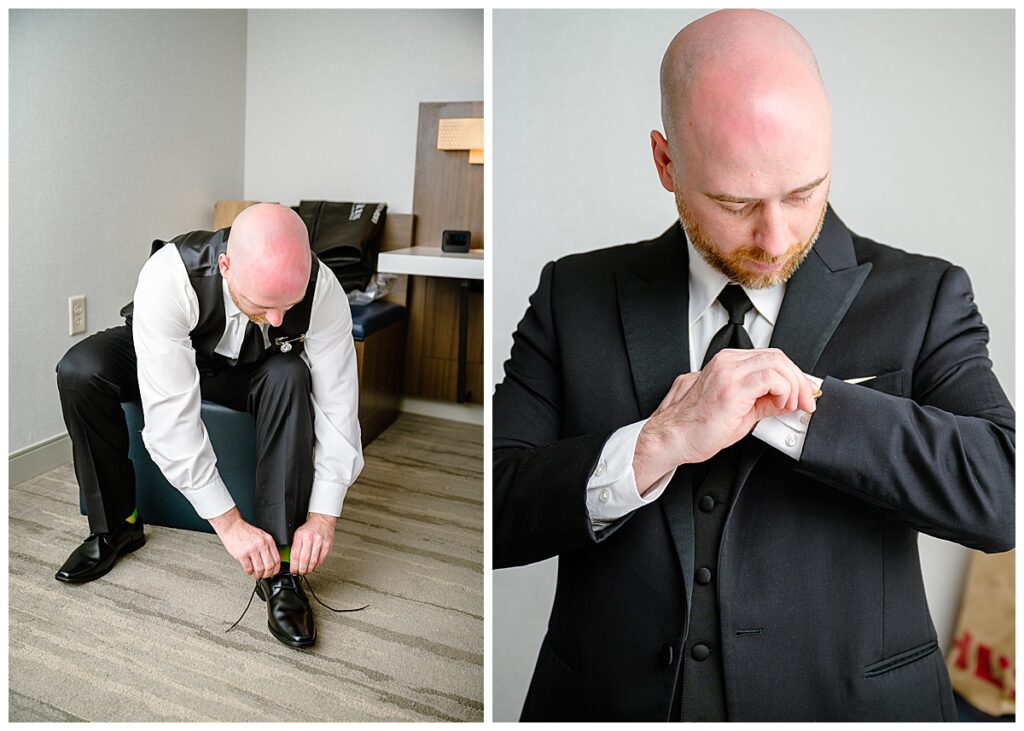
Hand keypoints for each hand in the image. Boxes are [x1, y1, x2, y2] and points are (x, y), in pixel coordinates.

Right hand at [209, 507, 279, 578]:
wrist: (232, 527)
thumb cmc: (245, 531)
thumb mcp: (262, 536)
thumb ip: (267, 547)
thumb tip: (272, 560)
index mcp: (268, 540)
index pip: (277, 559)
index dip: (276, 569)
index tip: (273, 572)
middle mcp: (261, 545)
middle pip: (269, 566)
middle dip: (268, 574)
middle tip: (264, 576)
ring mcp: (252, 550)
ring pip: (260, 569)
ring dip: (258, 575)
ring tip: (256, 574)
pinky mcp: (242, 554)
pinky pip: (248, 568)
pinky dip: (249, 572)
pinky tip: (249, 570)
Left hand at [290, 513, 336, 574]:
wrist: (322, 520)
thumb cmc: (309, 528)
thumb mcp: (298, 534)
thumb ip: (295, 547)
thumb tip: (291, 561)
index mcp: (300, 535)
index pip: (295, 555)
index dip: (294, 566)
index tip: (293, 570)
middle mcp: (310, 538)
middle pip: (304, 559)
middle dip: (301, 569)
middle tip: (299, 572)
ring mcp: (320, 541)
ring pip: (313, 561)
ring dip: (309, 569)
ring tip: (306, 571)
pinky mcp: (327, 544)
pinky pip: (321, 559)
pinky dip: (317, 565)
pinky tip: (313, 566)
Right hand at [634, 348, 816, 492]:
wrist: (674, 438)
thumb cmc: (697, 427)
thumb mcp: (739, 410)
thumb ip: (763, 401)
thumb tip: (786, 400)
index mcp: (727, 364)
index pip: (770, 358)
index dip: (793, 375)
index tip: (804, 393)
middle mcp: (727, 363)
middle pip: (777, 357)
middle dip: (799, 380)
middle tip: (807, 401)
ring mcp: (728, 372)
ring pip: (777, 363)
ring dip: (794, 386)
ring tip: (792, 406)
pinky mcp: (731, 387)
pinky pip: (770, 377)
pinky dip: (783, 391)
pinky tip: (778, 406)